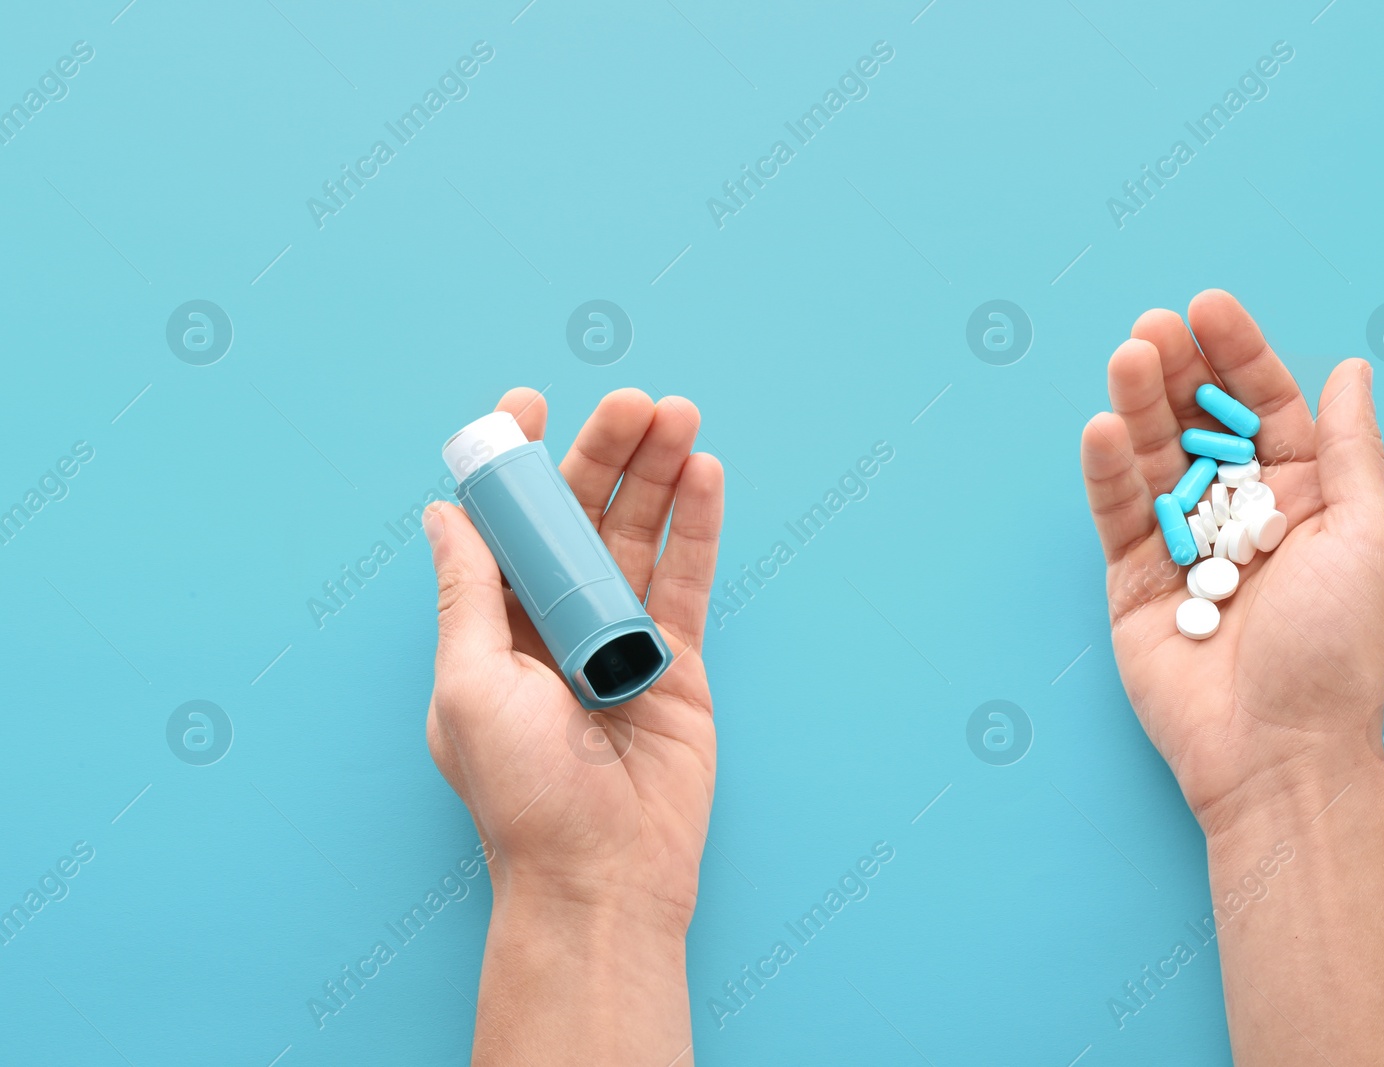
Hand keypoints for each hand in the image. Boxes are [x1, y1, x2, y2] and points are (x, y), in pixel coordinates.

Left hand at [423, 387, 721, 1065]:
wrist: (602, 878)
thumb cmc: (522, 794)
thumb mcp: (469, 685)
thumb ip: (467, 593)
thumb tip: (442, 513)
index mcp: (495, 629)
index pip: (506, 526)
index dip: (517, 464)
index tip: (528, 405)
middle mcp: (557, 625)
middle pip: (583, 518)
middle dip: (605, 453)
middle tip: (634, 400)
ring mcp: (623, 640)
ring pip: (642, 537)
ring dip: (659, 473)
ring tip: (680, 415)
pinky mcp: (680, 664)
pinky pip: (690, 581)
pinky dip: (700, 526)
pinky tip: (706, 473)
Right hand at [1080, 290, 1383, 834]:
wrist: (1276, 749)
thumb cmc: (1336, 649)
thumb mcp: (1368, 534)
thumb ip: (1351, 449)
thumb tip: (1351, 368)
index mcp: (1303, 498)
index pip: (1266, 408)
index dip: (1238, 355)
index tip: (1208, 307)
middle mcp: (1240, 514)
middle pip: (1200, 423)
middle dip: (1177, 371)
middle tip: (1153, 327)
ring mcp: (1181, 545)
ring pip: (1153, 460)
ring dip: (1136, 406)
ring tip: (1125, 359)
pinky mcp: (1131, 580)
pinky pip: (1116, 515)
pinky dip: (1106, 472)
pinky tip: (1102, 429)